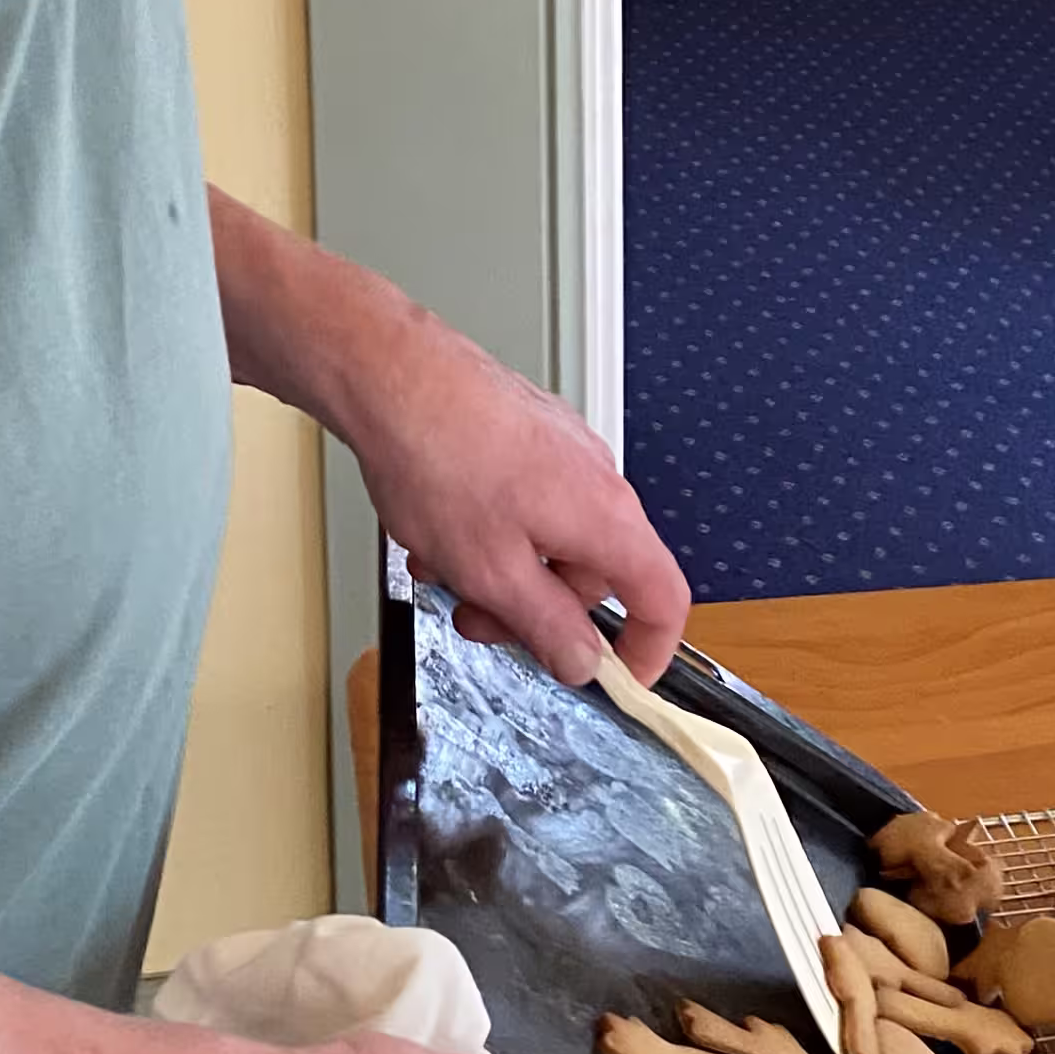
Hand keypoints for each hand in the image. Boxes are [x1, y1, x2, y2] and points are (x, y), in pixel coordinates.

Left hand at [207, 191, 690, 687]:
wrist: (392, 374)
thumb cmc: (438, 455)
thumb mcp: (490, 572)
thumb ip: (545, 627)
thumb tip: (584, 662)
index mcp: (604, 518)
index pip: (662, 597)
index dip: (649, 649)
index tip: (618, 679)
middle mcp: (596, 478)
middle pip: (592, 575)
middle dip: (536, 611)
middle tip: (476, 619)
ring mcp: (563, 450)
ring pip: (550, 541)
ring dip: (500, 571)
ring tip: (441, 568)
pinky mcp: (529, 434)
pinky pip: (526, 504)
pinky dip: (489, 531)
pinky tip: (438, 531)